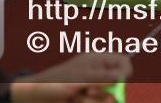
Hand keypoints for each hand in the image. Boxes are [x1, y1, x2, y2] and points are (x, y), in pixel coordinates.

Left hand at [12, 53, 131, 102]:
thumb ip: (101, 78)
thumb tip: (121, 77)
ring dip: (93, 102)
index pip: (123, 63)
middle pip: (118, 85)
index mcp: (97, 61)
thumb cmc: (54, 82)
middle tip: (88, 92)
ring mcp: (93, 89)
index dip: (125, 73)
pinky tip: (75, 102)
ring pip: (108, 99)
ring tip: (76, 98)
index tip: (119, 82)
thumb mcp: (78, 78)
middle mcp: (98, 75)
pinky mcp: (88, 101)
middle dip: (105, 92)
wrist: (35, 98)